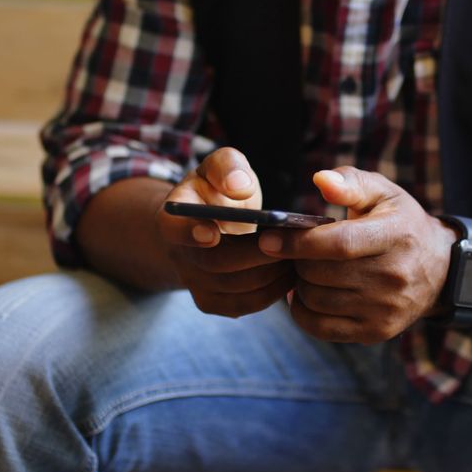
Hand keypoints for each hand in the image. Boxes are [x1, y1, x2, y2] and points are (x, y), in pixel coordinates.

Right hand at [158, 147, 293, 317]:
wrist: (212, 220)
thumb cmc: (219, 188)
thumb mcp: (221, 165)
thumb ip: (228, 167)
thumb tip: (239, 187)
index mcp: (173, 217)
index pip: (174, 229)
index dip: (190, 233)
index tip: (213, 234)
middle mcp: (178, 254)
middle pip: (215, 263)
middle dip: (256, 255)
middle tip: (291, 243)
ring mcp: (194, 282)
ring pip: (234, 289)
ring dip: (270, 275)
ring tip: (298, 257)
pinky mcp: (213, 302)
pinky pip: (243, 306)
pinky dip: (271, 292)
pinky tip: (290, 274)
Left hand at [257, 167, 456, 342]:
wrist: (440, 269)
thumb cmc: (401, 224)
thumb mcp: (383, 193)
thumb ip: (350, 182)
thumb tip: (320, 180)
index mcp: (395, 236)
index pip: (339, 244)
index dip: (299, 242)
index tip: (268, 239)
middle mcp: (393, 277)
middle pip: (321, 274)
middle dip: (297, 260)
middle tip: (297, 251)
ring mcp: (385, 309)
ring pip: (316, 300)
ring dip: (300, 284)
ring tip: (308, 270)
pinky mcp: (376, 332)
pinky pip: (320, 327)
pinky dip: (303, 310)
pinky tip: (310, 293)